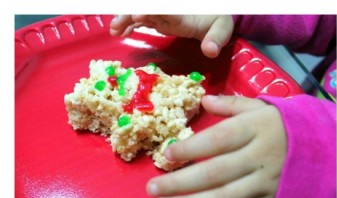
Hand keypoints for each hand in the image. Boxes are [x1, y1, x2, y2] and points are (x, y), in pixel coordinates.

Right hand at [109, 15, 233, 57]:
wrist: (213, 16)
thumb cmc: (217, 20)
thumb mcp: (222, 29)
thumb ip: (216, 39)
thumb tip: (209, 51)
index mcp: (182, 9)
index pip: (163, 7)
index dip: (149, 10)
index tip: (137, 17)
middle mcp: (167, 8)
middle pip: (144, 7)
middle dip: (128, 14)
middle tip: (116, 27)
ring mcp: (161, 13)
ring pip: (138, 12)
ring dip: (125, 19)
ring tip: (114, 31)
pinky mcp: (158, 19)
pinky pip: (140, 20)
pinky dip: (129, 24)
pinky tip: (119, 32)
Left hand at [147, 96, 285, 197]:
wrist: (320, 153)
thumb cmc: (282, 128)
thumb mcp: (261, 108)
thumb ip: (231, 105)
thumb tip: (204, 101)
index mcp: (256, 130)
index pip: (219, 140)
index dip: (192, 149)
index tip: (167, 155)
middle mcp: (260, 159)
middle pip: (216, 173)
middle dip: (180, 183)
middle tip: (152, 188)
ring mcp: (265, 184)